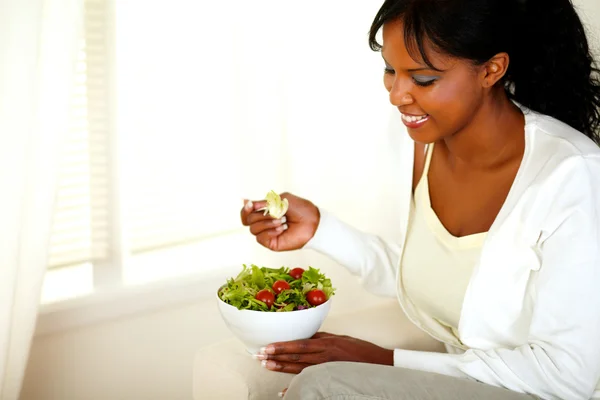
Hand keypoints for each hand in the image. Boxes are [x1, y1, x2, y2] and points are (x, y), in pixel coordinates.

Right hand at [240, 192, 319, 251]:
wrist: (312, 222)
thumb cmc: (300, 209)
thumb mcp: (281, 200)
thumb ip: (263, 202)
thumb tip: (245, 201)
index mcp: (265, 211)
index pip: (246, 213)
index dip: (245, 209)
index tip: (250, 204)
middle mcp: (264, 223)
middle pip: (247, 220)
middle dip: (261, 215)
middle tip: (276, 213)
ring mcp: (267, 233)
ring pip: (253, 229)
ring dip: (267, 223)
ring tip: (282, 221)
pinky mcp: (271, 243)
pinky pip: (260, 238)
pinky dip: (269, 231)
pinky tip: (281, 229)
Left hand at [254, 332, 393, 373]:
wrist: (380, 364)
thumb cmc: (361, 351)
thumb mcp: (340, 339)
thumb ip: (322, 338)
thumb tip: (305, 336)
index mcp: (327, 343)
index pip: (300, 344)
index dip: (282, 346)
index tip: (267, 346)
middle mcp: (326, 355)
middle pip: (296, 356)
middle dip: (276, 357)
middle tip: (259, 356)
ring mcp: (328, 368)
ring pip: (300, 369)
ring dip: (281, 368)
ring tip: (266, 366)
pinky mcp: (331, 377)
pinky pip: (310, 381)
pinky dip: (297, 386)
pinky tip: (286, 391)